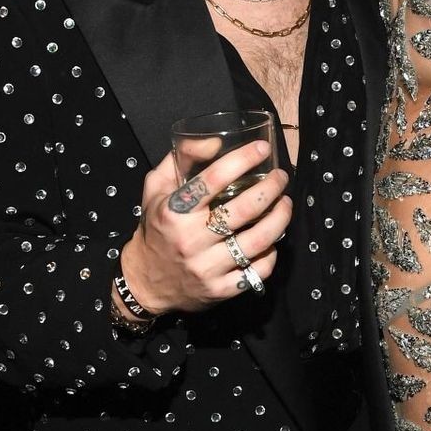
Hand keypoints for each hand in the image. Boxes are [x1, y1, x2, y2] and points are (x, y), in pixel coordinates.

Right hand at [119, 140, 292, 316]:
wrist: (145, 282)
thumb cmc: (156, 227)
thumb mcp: (156, 188)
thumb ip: (181, 158)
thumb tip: (215, 141)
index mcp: (174, 211)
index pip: (213, 179)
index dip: (242, 159)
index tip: (262, 149)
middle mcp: (191, 239)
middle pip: (244, 209)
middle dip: (271, 188)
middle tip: (281, 178)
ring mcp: (207, 267)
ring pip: (257, 241)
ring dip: (280, 218)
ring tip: (285, 204)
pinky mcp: (220, 290)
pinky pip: (257, 270)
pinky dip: (271, 253)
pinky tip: (272, 240)